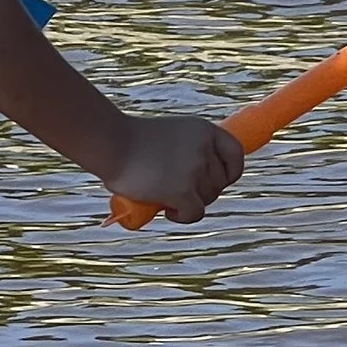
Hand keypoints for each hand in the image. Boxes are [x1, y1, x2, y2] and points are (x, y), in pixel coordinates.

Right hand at [105, 114, 244, 224]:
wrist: (110, 143)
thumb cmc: (130, 141)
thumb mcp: (170, 135)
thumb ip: (189, 151)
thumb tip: (200, 179)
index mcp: (203, 129)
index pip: (236, 153)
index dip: (230, 171)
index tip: (218, 180)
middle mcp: (204, 148)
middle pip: (218, 182)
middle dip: (201, 191)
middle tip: (176, 190)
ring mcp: (195, 169)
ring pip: (207, 199)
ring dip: (189, 203)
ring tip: (165, 196)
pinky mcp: (183, 191)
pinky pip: (195, 213)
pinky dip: (182, 216)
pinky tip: (167, 211)